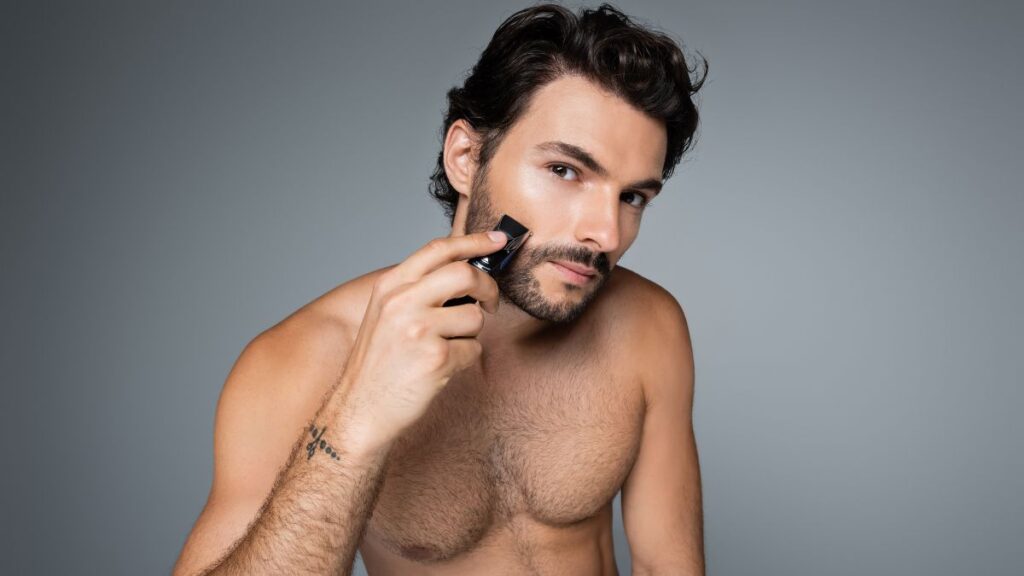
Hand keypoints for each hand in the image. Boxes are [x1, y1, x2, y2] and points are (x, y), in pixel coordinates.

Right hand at [337, 231, 507, 454]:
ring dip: (471, 333)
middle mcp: (402, 302)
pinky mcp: (436, 358)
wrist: (360, 410)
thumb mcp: (386, 314)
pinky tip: (441, 368)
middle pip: (465, 274)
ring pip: (474, 316)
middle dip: (488, 287)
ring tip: (446, 347)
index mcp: (390, 286)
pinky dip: (465, 358)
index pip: (438, 250)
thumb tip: (466, 271)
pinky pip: (473, 349)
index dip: (474, 241)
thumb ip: (417, 289)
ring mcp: (419, 329)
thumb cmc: (378, 364)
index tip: (497, 240)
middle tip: (490, 302)